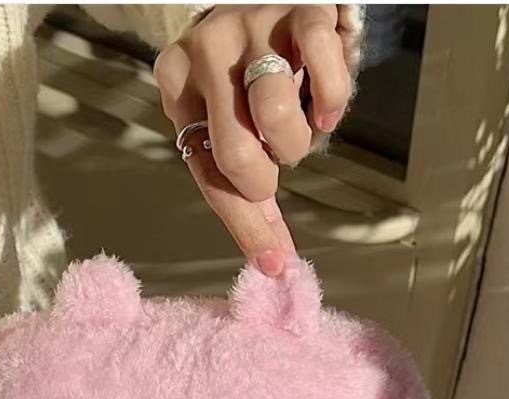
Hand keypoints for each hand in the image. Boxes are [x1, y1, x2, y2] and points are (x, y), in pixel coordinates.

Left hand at [154, 4, 351, 274]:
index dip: (244, 223)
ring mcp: (251, 26)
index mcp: (177, 86)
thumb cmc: (246, 74)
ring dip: (296, 143)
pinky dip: (332, 103)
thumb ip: (245, 188)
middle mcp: (205, 51)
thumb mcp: (228, 123)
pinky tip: (324, 111)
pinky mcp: (300, 10)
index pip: (208, 172)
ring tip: (298, 132)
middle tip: (274, 166)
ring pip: (274, 114)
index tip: (273, 263)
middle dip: (264, 177)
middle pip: (234, 151)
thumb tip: (274, 264)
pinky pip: (324, 70)